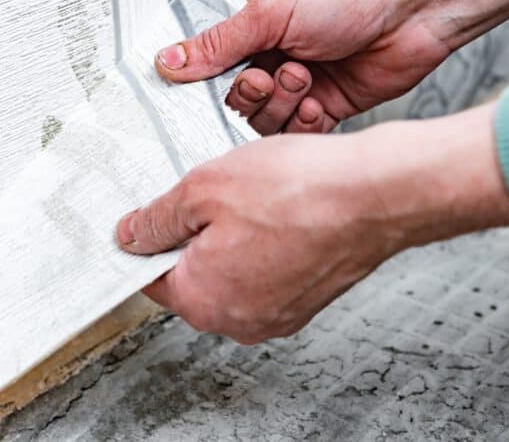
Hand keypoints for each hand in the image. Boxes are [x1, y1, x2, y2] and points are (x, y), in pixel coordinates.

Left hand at [116, 103, 508, 343]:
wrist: (378, 194)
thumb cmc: (299, 190)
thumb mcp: (204, 188)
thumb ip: (158, 218)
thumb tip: (130, 236)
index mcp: (204, 301)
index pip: (151, 277)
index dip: (149, 237)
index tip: (155, 211)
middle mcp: (239, 321)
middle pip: (192, 277)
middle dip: (194, 235)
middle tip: (211, 193)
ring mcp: (277, 314)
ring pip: (232, 272)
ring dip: (232, 237)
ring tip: (252, 196)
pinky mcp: (306, 300)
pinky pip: (267, 272)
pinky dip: (265, 243)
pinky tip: (278, 208)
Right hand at [155, 0, 508, 133]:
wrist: (414, 6)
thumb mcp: (269, 10)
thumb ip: (216, 43)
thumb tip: (168, 59)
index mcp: (250, 22)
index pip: (207, 62)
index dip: (206, 81)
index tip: (209, 86)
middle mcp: (271, 53)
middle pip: (234, 99)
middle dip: (251, 93)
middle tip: (269, 77)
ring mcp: (299, 82)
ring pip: (264, 119)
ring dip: (282, 104)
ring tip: (304, 78)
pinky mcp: (326, 106)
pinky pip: (298, 133)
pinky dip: (305, 123)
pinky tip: (319, 101)